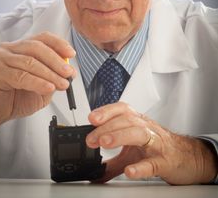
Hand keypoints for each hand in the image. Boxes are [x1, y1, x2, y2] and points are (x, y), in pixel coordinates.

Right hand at [0, 31, 75, 131]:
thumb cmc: (14, 97)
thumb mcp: (41, 85)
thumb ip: (52, 76)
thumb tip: (68, 71)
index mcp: (22, 47)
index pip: (42, 38)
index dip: (59, 44)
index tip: (71, 54)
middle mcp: (10, 49)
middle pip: (37, 48)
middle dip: (56, 61)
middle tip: (68, 73)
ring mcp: (2, 59)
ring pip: (31, 62)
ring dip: (50, 74)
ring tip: (62, 84)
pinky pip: (21, 76)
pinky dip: (38, 82)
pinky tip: (48, 87)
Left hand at [86, 102, 217, 183]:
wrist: (189, 157)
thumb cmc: (160, 148)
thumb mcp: (133, 152)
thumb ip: (113, 162)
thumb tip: (95, 171)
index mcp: (139, 123)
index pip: (122, 109)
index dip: (107, 111)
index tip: (91, 118)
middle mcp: (147, 129)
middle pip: (126, 121)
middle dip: (106, 127)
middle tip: (91, 138)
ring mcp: (157, 144)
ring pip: (139, 134)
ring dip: (119, 136)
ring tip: (104, 143)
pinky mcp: (165, 162)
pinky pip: (153, 163)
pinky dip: (141, 167)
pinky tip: (129, 171)